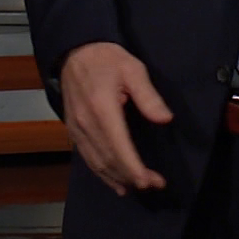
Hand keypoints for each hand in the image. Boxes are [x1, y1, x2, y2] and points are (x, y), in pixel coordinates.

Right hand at [59, 42, 174, 195]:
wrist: (74, 51)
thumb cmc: (106, 58)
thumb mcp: (133, 69)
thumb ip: (148, 96)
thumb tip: (165, 119)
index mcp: (102, 109)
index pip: (119, 148)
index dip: (134, 169)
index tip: (151, 181)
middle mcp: (86, 123)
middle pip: (108, 160)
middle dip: (131, 177)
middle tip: (154, 185)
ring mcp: (76, 129)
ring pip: (96, 163)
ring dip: (117, 179)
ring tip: (138, 187)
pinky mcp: (73, 130)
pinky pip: (87, 158)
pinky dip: (101, 174)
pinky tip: (115, 183)